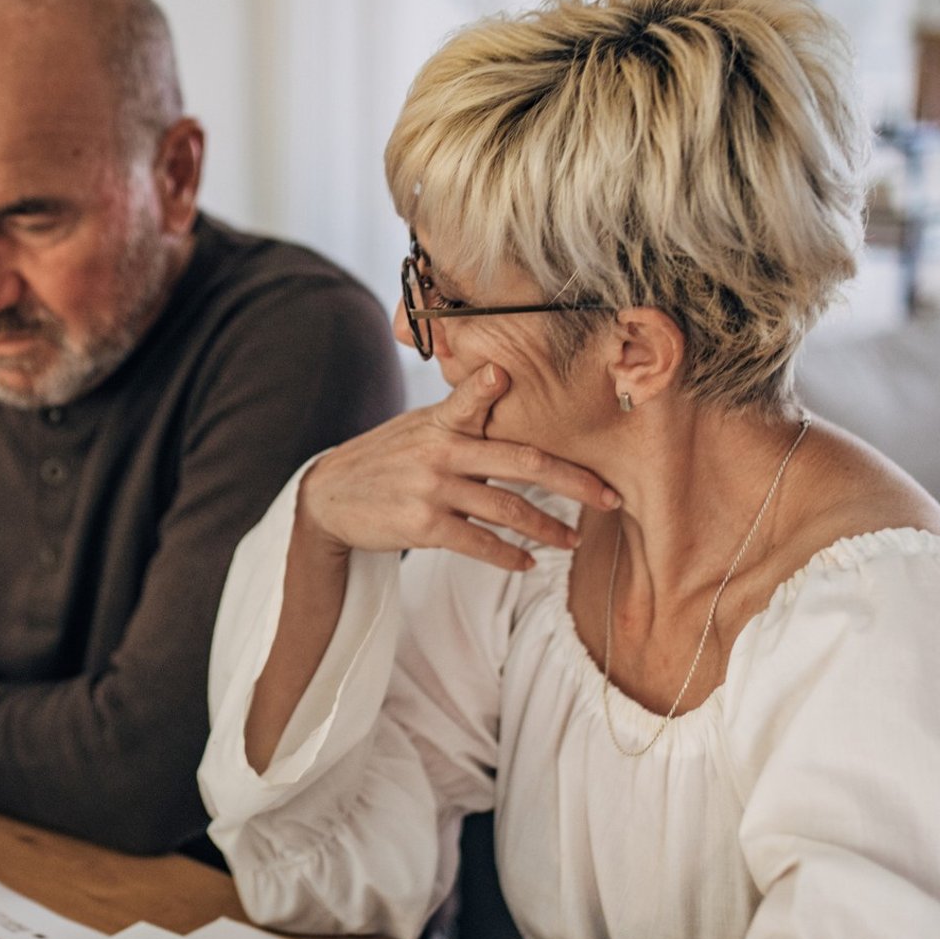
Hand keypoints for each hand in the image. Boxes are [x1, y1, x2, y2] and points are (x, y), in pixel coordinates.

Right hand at [298, 362, 617, 571]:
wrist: (329, 497)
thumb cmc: (386, 458)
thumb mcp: (419, 425)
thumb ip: (462, 410)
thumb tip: (499, 376)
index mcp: (443, 422)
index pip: (479, 399)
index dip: (501, 391)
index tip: (545, 393)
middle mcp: (441, 451)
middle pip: (524, 463)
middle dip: (574, 483)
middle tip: (610, 498)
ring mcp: (432, 489)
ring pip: (508, 509)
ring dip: (548, 529)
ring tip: (572, 541)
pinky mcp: (423, 526)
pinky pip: (478, 543)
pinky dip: (508, 555)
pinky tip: (527, 562)